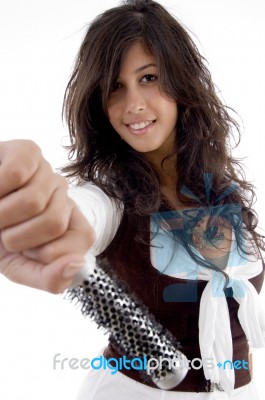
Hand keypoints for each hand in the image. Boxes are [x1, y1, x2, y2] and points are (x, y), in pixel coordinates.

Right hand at [0, 139, 94, 291]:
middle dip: (16, 237)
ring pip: (32, 201)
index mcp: (70, 223)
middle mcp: (63, 195)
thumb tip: (76, 264)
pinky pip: (16, 174)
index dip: (45, 253)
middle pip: (55, 222)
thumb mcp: (20, 266)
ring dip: (0, 216)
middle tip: (2, 230)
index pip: (83, 239)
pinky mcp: (28, 151)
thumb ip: (49, 278)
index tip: (23, 250)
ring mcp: (47, 172)